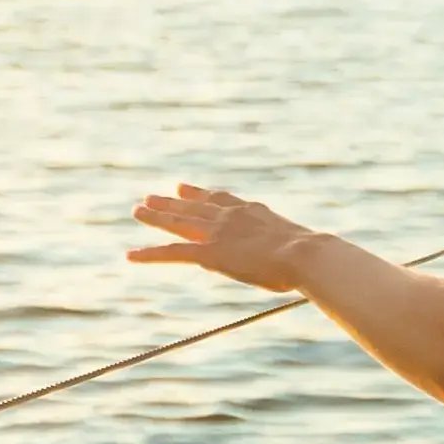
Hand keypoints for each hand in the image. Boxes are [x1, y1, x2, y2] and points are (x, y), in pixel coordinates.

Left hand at [128, 183, 328, 294]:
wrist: (306, 254)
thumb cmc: (312, 256)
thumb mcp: (298, 246)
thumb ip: (289, 246)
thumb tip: (308, 256)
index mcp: (251, 211)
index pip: (219, 199)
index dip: (199, 194)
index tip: (183, 187)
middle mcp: (230, 216)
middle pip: (193, 206)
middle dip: (171, 202)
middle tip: (152, 196)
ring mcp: (217, 233)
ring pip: (178, 222)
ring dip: (156, 217)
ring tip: (137, 211)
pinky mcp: (208, 252)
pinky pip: (172, 253)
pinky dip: (150, 254)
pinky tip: (131, 255)